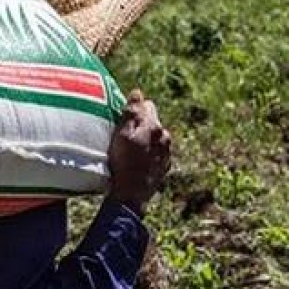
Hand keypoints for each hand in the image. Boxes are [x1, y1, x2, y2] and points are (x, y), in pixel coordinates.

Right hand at [107, 90, 170, 213]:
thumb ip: (131, 112)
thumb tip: (138, 92)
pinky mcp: (164, 167)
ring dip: (146, 139)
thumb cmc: (123, 163)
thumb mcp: (122, 135)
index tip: (122, 119)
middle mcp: (165, 138)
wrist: (131, 195)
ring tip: (130, 150)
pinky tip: (137, 161)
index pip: (147, 105)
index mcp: (155, 127)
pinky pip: (157, 153)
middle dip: (141, 124)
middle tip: (124, 135)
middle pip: (153, 121)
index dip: (134, 109)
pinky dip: (149, 153)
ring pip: (156, 138)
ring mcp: (166, 153)